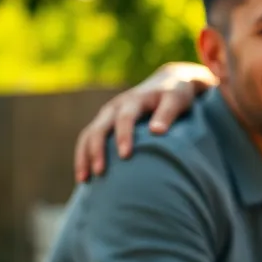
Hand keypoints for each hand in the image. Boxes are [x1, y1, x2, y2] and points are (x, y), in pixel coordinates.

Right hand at [74, 62, 215, 181]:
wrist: (169, 81)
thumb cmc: (176, 93)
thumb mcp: (176, 99)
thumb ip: (168, 113)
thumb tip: (157, 131)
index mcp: (134, 100)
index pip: (125, 118)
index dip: (124, 136)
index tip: (125, 156)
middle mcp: (116, 106)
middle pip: (99, 128)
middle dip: (97, 150)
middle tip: (100, 172)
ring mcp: (108, 114)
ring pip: (88, 134)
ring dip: (84, 156)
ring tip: (84, 180)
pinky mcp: (105, 122)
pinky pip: (88, 139)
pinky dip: (84, 155)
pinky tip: (85, 176)